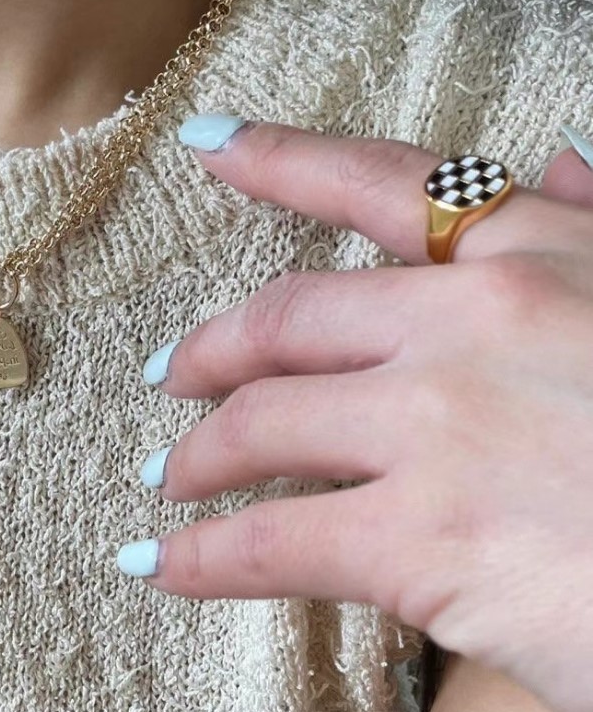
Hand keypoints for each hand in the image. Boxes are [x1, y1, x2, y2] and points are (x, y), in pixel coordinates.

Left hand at [119, 113, 592, 711]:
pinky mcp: (425, 540)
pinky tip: (159, 566)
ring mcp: (441, 425)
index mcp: (539, 257)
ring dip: (198, 455)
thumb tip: (559, 159)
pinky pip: (272, 541)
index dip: (280, 159)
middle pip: (289, 316)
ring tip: (167, 481)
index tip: (205, 145)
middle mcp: (475, 320)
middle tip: (170, 376)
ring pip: (264, 424)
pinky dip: (201, 558)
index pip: (382, 184)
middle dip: (213, 348)